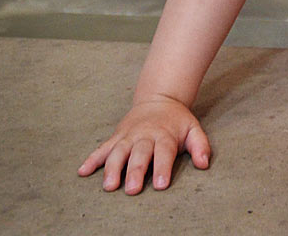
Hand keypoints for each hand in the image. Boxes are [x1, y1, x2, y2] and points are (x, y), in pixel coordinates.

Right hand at [78, 96, 210, 193]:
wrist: (159, 97)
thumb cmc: (176, 121)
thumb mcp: (193, 128)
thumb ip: (200, 146)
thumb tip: (204, 164)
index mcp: (164, 135)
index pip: (164, 152)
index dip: (163, 168)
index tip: (161, 185)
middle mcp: (144, 135)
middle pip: (140, 154)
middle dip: (136, 172)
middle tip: (133, 189)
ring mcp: (128, 136)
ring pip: (118, 152)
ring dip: (113, 168)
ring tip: (109, 186)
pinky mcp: (116, 137)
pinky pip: (102, 148)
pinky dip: (92, 159)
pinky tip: (82, 171)